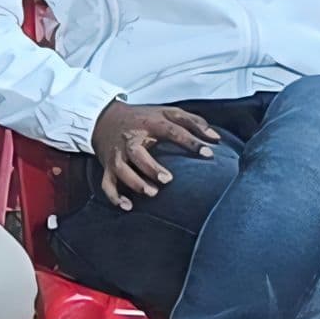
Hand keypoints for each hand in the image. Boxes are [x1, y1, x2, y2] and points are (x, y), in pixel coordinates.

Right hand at [90, 101, 218, 208]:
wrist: (104, 118)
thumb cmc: (142, 118)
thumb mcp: (167, 112)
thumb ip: (193, 122)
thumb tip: (215, 137)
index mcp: (148, 124)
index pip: (171, 131)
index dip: (190, 141)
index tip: (208, 153)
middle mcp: (130, 140)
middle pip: (136, 153)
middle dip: (150, 167)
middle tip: (168, 179)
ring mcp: (117, 154)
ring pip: (121, 169)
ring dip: (135, 182)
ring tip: (152, 193)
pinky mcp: (107, 166)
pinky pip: (107, 184)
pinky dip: (114, 196)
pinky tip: (128, 206)